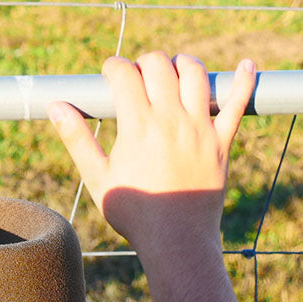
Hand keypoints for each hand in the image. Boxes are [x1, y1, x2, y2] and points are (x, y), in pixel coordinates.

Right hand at [48, 53, 255, 252]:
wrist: (176, 239)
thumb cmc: (133, 212)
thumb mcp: (97, 177)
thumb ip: (77, 138)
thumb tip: (55, 106)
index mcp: (138, 126)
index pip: (124, 75)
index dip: (113, 67)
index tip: (109, 74)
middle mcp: (171, 119)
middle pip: (159, 65)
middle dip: (144, 62)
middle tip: (137, 77)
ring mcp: (200, 127)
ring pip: (195, 74)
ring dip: (182, 63)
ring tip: (173, 71)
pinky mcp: (222, 141)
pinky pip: (239, 103)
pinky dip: (244, 81)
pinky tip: (246, 65)